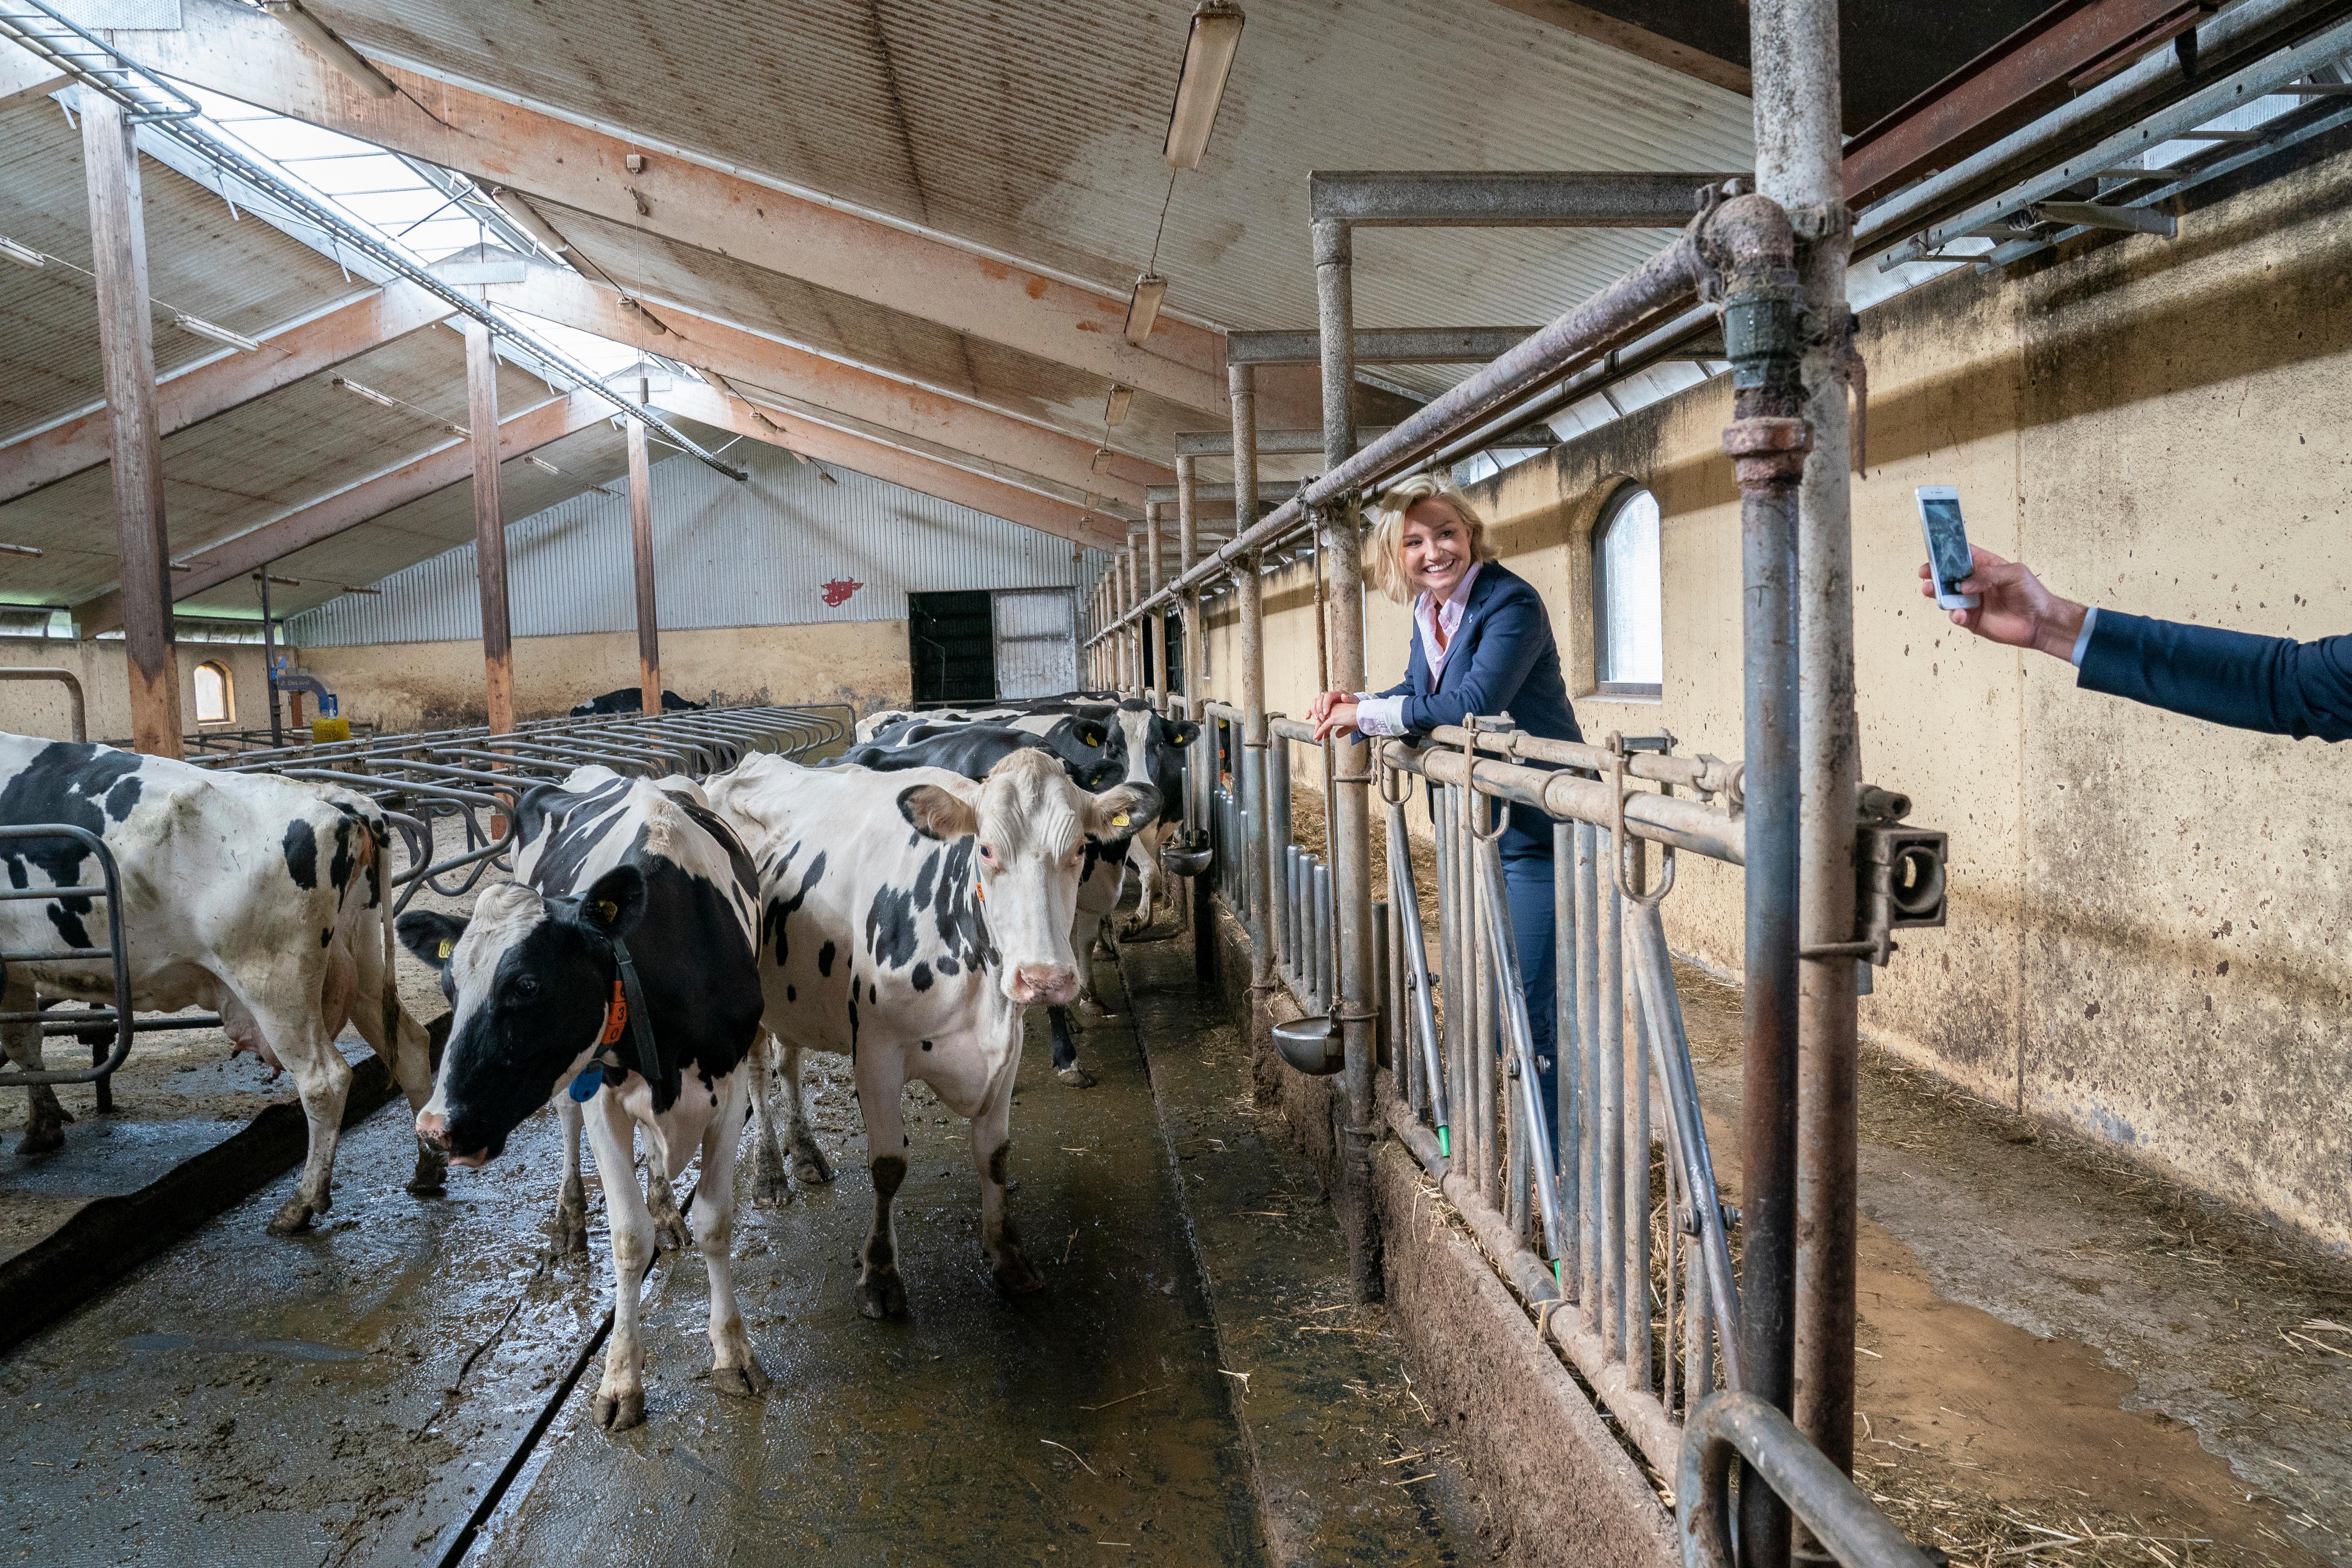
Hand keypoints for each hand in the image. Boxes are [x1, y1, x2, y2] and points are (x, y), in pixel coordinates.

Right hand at [1306, 689, 1351, 726]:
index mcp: (1336, 694)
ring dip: (1313, 710)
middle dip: (1319, 708)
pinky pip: (1313, 708)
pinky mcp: (1322, 707)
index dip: (1325, 704)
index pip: (1328, 696)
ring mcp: (1324, 701)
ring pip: (1314, 702)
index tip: (1326, 713)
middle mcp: (1329, 696)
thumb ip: (1349, 699)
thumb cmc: (1353, 705)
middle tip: (1321, 718)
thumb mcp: (1354, 702)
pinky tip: (1308, 717)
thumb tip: (1344, 696)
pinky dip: (1310, 712)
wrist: (1354, 708)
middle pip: (1319, 698)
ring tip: (1316, 719)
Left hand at [1313, 702, 1360, 742]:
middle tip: (1317, 736)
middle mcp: (1334, 709)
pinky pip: (1324, 726)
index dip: (1324, 726)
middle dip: (1319, 729)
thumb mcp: (1350, 726)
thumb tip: (1337, 735)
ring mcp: (1333, 712)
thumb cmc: (1360, 718)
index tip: (1324, 734)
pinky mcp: (1334, 717)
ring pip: (1322, 722)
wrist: (1364, 715)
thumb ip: (1342, 730)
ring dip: (1318, 731)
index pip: (1328, 717)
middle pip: (1323, 719)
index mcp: (1338, 708)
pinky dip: (1320, 732)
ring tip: (1316, 738)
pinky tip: (1317, 736)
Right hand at [1919, 545, 2086, 661]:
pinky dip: (1954, 615)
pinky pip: (1956, 616)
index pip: (1963, 555)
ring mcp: (1972, 602)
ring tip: (1930, 591)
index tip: (1934, 550)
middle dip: (1935, 573)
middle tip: (1925, 573)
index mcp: (1985, 567)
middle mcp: (1975, 583)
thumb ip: (1988, 574)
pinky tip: (1958, 614)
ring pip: (1947, 596)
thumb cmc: (2031, 593)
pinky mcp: (1972, 620)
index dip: (1948, 552)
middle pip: (1949, 576)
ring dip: (1937, 593)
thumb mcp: (2014, 573)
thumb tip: (1963, 585)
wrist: (2040, 622)